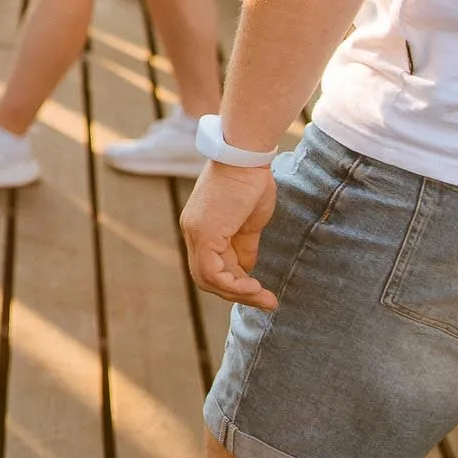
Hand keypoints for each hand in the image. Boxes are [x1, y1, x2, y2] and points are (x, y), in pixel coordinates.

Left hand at [180, 159, 279, 309]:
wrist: (246, 156)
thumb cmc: (251, 181)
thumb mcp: (248, 222)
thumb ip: (244, 246)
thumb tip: (247, 270)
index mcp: (200, 227)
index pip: (211, 266)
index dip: (235, 283)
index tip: (260, 290)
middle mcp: (191, 231)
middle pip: (206, 277)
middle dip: (236, 293)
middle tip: (265, 301)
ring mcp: (195, 232)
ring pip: (208, 279)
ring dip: (238, 293)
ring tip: (265, 298)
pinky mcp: (204, 233)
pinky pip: (212, 272)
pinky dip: (234, 285)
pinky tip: (256, 287)